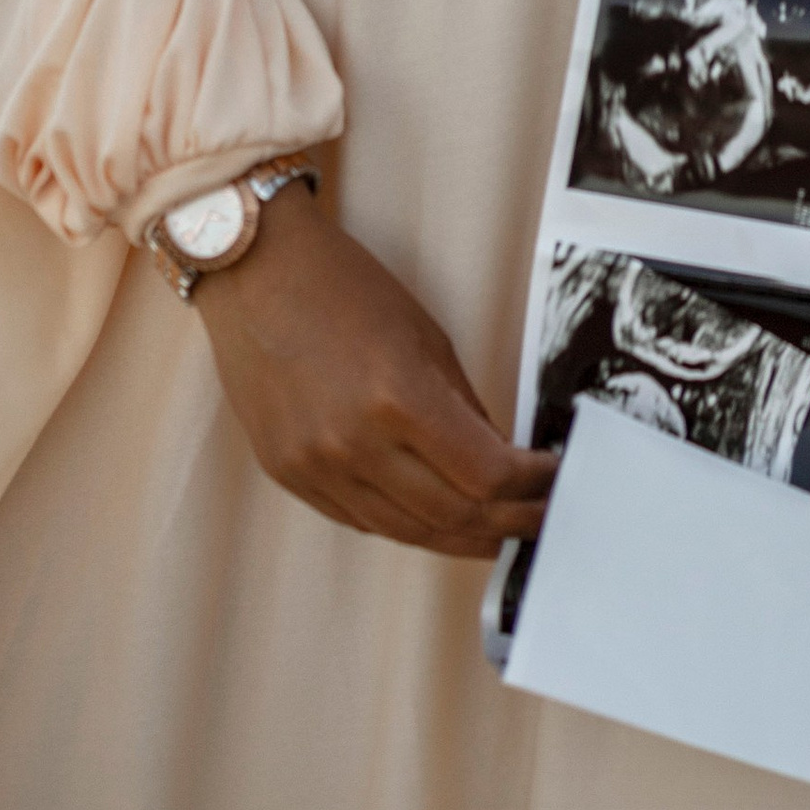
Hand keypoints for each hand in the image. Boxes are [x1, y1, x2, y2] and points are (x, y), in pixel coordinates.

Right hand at [191, 182, 556, 559]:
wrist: (255, 271)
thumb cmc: (344, 286)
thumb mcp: (425, 335)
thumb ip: (464, 406)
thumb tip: (501, 459)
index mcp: (398, 397)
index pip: (485, 475)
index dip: (530, 488)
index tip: (554, 481)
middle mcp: (354, 444)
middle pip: (451, 515)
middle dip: (506, 524)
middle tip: (538, 521)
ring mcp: (315, 467)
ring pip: (406, 531)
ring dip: (459, 538)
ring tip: (496, 534)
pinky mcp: (288, 475)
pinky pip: (360, 519)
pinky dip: (405, 524)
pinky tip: (433, 519)